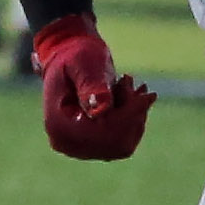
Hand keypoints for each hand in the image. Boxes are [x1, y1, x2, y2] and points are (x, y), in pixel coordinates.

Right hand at [30, 13, 152, 161]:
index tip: (146, 93)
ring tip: (128, 85)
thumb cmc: (76, 55)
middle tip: (135, 83)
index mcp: (58, 125)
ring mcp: (79, 148)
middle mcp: (66, 142)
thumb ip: (91, 85)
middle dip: (133, 114)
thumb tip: (101, 110)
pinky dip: (134, 120)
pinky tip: (132, 97)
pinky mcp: (93, 146)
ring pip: (123, 144)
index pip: (101, 135)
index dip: (128, 118)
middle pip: (114, 143)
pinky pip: (123, 142)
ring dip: (135, 115)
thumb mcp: (83, 63)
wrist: (69, 57)